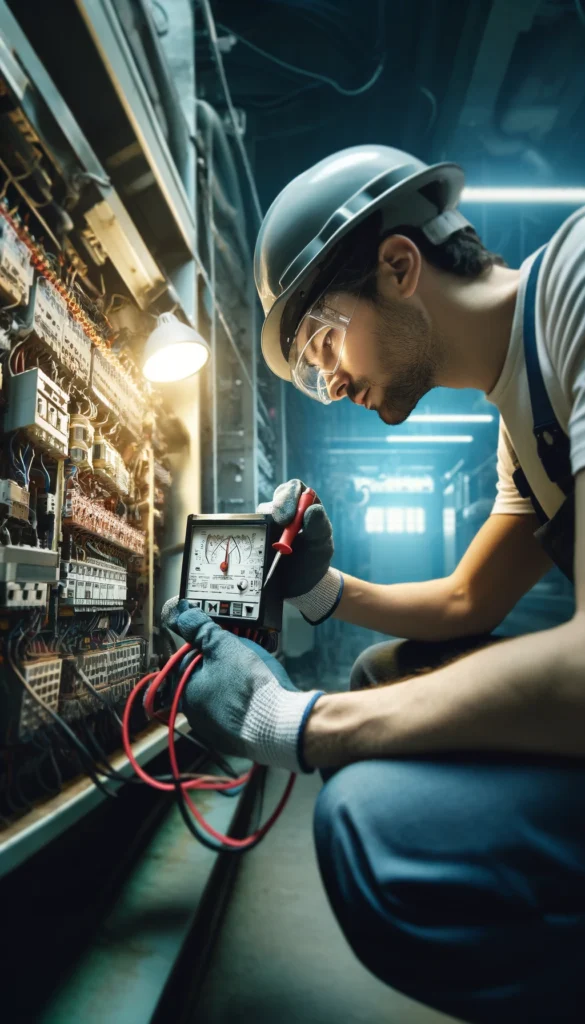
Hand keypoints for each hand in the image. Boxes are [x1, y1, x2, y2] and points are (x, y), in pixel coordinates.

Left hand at [160, 598, 323, 771]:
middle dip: (222, 666)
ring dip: (234, 686)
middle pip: (205, 679)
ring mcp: (216, 731)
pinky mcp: (236, 740)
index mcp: (186, 693)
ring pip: (221, 698)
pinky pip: (237, 715)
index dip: (207, 646)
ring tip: (255, 676)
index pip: (187, 660)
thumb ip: (201, 630)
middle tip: (242, 657)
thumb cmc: (249, 686)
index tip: (224, 642)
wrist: (280, 725)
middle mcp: (196, 716)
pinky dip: (245, 705)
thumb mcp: (224, 646)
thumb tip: (181, 614)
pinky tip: (260, 696)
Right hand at [258, 479, 342, 623]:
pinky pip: (250, 532)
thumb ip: (319, 527)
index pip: (294, 489)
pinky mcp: (257, 537)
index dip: (289, 498)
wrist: (301, 585)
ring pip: (258, 517)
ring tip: (274, 546)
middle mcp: (284, 511)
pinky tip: (262, 551)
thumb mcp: (320, 545)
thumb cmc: (314, 560)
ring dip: (263, 527)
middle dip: (274, 511)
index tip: (288, 517)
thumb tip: (313, 509)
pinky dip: (253, 539)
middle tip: (280, 526)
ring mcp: (268, 524)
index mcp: (304, 506)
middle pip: (273, 500)